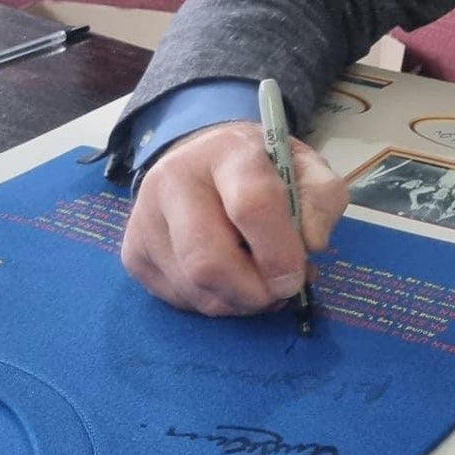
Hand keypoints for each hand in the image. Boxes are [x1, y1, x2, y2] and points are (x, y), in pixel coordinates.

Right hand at [120, 120, 346, 316]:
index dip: (278, 252)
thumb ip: (322, 200)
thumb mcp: (304, 168)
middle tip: (278, 292)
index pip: (251, 204)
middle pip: (209, 260)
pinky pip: (178, 299)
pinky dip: (213, 303)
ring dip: (238, 302)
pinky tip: (227, 281)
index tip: (296, 276)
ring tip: (257, 283)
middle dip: (254, 292)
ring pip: (194, 288)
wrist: (204, 160)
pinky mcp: (133, 252)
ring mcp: (145, 217)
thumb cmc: (262, 169)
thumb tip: (311, 244)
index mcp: (227, 151)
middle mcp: (175, 178)